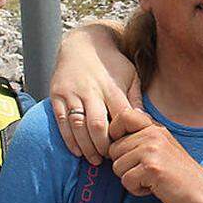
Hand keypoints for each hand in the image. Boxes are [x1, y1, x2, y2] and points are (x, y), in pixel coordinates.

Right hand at [49, 22, 142, 162]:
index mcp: (111, 86)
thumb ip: (136, 99)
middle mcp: (90, 90)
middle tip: (111, 158)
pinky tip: (78, 151)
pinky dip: (69, 140)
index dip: (123, 136)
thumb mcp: (130, 75)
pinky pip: (62, 122)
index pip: (119, 117)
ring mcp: (72, 93)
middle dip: (104, 146)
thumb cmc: (112, 63)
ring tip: (95, 159)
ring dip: (87, 147)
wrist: (83, 42)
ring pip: (78, 126)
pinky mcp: (57, 96)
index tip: (128, 147)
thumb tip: (145, 122)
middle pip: (97, 125)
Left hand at [107, 109, 202, 202]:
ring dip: (131, 179)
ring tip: (152, 179)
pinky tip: (154, 187)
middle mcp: (153, 134)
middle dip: (125, 166)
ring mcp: (152, 150)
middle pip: (114, 149)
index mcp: (155, 128)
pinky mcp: (151, 168)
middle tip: (147, 172)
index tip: (128, 151)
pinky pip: (126, 181)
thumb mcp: (164, 147)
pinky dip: (137, 190)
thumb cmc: (181, 175)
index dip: (115, 134)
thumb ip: (144, 134)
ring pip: (117, 166)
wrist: (202, 194)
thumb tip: (124, 117)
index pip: (122, 116)